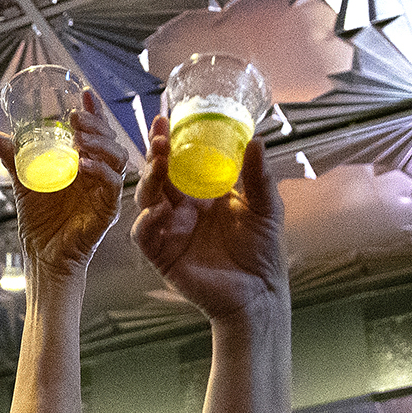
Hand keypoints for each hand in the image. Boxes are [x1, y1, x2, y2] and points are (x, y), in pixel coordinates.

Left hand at [0, 90, 135, 282]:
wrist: (42, 254)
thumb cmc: (40, 220)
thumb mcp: (25, 181)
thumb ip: (14, 158)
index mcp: (84, 164)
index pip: (95, 132)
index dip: (94, 112)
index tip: (84, 93)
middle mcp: (99, 174)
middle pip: (110, 140)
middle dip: (97, 123)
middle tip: (77, 116)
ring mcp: (105, 190)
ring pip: (118, 157)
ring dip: (100, 143)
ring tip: (80, 136)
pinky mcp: (108, 208)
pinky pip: (112, 184)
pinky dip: (100, 171)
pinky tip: (83, 165)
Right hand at [131, 118, 286, 321]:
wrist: (258, 293)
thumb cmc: (262, 251)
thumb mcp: (266, 207)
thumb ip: (258, 176)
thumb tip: (256, 140)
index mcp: (203, 193)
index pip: (179, 162)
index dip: (170, 142)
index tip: (166, 119)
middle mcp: (182, 209)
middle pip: (158, 177)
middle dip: (154, 156)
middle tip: (159, 138)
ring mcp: (170, 231)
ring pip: (146, 201)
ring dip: (148, 181)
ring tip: (158, 165)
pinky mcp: (163, 256)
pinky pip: (144, 235)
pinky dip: (147, 222)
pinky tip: (159, 211)